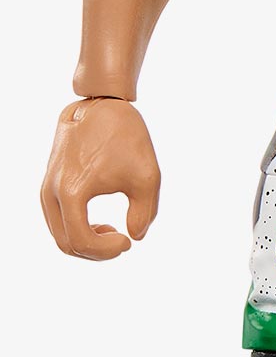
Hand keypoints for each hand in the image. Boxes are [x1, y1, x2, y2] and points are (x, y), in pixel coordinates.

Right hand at [41, 98, 160, 259]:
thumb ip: (144, 213)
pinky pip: (57, 221)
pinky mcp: (49, 184)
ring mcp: (46, 188)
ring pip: (59, 235)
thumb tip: (135, 237)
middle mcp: (52, 192)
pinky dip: (76, 230)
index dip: (107, 251)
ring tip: (112, 232)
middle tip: (122, 242)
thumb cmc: (126, 137)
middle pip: (66, 244)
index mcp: (73, 192)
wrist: (101, 105)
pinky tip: (100, 224)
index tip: (128, 241)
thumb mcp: (147, 176)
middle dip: (96, 252)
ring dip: (85, 243)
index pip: (82, 242)